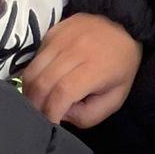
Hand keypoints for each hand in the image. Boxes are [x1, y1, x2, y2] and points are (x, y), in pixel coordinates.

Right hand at [23, 14, 141, 127]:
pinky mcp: (53, 31)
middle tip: (41, 116)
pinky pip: (35, 58)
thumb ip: (87, 115)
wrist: (124, 29)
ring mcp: (62, 37)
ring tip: (38, 101)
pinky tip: (43, 81)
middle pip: (42, 83)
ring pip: (33, 70)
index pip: (62, 93)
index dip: (51, 112)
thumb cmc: (120, 70)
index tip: (50, 124)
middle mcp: (76, 49)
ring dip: (31, 92)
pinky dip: (34, 75)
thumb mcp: (113, 101)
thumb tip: (60, 115)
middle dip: (37, 106)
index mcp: (95, 68)